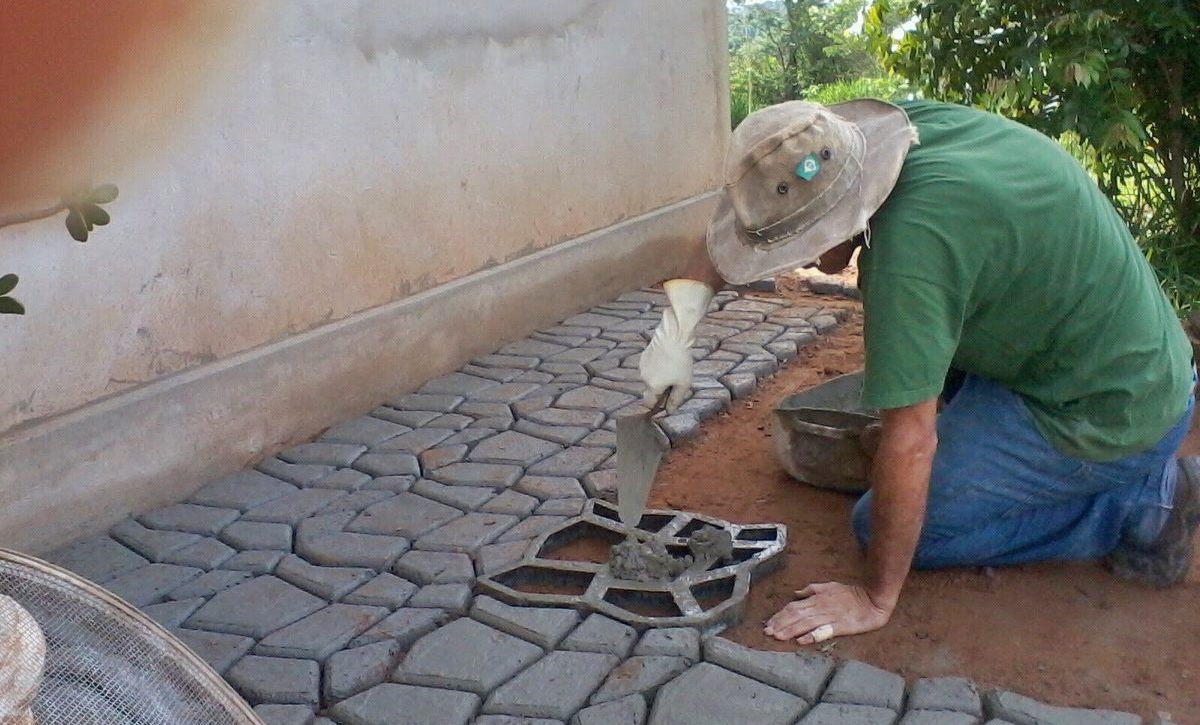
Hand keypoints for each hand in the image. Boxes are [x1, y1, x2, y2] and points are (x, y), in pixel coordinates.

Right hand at [639, 279, 713, 411]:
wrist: (673, 336)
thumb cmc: (680, 361)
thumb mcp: (683, 383)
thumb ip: (676, 399)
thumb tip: (670, 411)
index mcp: (652, 387)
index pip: (649, 403)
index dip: (658, 405)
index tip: (668, 401)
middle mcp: (643, 377)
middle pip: (651, 390)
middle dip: (661, 389)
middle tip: (676, 381)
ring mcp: (642, 365)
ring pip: (651, 377)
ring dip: (660, 377)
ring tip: (674, 368)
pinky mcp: (644, 355)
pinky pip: (651, 366)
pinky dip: (658, 367)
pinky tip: (669, 359)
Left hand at [763, 581, 891, 644]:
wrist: (873, 600)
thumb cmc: (852, 594)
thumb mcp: (829, 586)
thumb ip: (812, 590)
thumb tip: (796, 593)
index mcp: (817, 598)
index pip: (793, 607)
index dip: (780, 615)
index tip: (769, 623)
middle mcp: (820, 607)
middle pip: (796, 615)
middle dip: (780, 624)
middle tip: (767, 632)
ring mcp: (830, 617)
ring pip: (805, 623)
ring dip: (790, 630)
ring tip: (778, 636)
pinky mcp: (840, 626)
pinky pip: (824, 631)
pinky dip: (812, 635)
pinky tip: (802, 640)